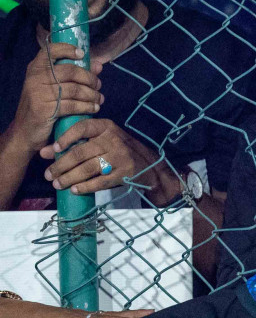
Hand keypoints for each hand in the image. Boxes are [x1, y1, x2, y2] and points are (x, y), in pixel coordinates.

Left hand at [0, 299, 151, 317]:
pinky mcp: (81, 317)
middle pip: (111, 314)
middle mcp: (83, 315)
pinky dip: (116, 317)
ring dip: (126, 314)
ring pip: (108, 314)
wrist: (25, 314)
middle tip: (152, 311)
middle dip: (132, 313)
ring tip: (144, 315)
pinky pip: (103, 317)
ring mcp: (83, 315)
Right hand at [4, 43, 102, 154]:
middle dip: (90, 78)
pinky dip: (87, 107)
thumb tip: (98, 65)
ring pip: (75, 90)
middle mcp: (36, 78)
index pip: (51, 50)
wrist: (25, 131)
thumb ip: (75, 75)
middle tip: (98, 85)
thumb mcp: (54, 87)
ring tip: (99, 99)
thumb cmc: (43, 106)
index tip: (82, 54)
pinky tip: (94, 108)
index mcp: (36, 68)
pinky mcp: (45, 109)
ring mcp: (39, 94)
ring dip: (92, 95)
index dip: (68, 49)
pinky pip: (73, 105)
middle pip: (71, 71)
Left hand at [39, 118, 172, 201]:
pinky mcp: (124, 173)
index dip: (66, 138)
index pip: (82, 127)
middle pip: (81, 152)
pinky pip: (100, 182)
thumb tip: (44, 152)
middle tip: (49, 175)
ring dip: (69, 178)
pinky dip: (85, 187)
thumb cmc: (118, 150)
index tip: (54, 149)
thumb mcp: (101, 140)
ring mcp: (120, 157)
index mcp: (107, 127)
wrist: (149, 165)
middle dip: (61, 165)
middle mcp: (114, 140)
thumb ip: (75, 143)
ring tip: (57, 184)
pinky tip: (75, 190)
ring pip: (88, 168)